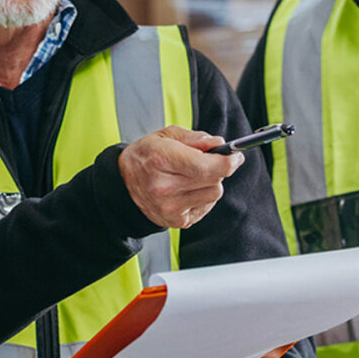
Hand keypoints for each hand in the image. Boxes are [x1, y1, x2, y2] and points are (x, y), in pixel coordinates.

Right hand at [118, 125, 242, 228]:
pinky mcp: (176, 221)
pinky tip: (187, 189)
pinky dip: (203, 196)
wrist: (123, 187)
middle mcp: (164, 187)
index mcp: (161, 160)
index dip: (228, 161)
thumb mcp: (165, 136)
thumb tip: (219, 144)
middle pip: (215, 181)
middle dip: (219, 169)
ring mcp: (170, 207)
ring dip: (211, 183)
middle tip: (212, 161)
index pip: (207, 166)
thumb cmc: (145, 157)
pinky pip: (206, 206)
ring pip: (214, 194)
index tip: (235, 155)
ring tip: (193, 176)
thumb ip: (195, 138)